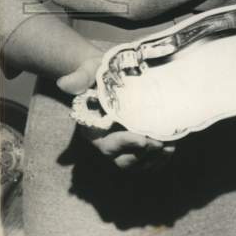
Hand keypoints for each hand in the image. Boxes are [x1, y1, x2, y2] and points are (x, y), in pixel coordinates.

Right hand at [58, 56, 174, 170]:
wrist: (112, 73)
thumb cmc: (99, 72)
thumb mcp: (89, 70)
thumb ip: (80, 78)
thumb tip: (64, 83)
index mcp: (93, 129)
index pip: (107, 144)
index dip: (124, 144)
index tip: (142, 139)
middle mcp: (107, 142)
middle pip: (123, 161)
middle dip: (142, 155)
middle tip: (159, 143)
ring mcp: (123, 146)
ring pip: (137, 164)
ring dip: (154, 160)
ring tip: (169, 146)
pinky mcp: (136, 146)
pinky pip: (148, 162)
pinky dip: (160, 159)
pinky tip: (171, 147)